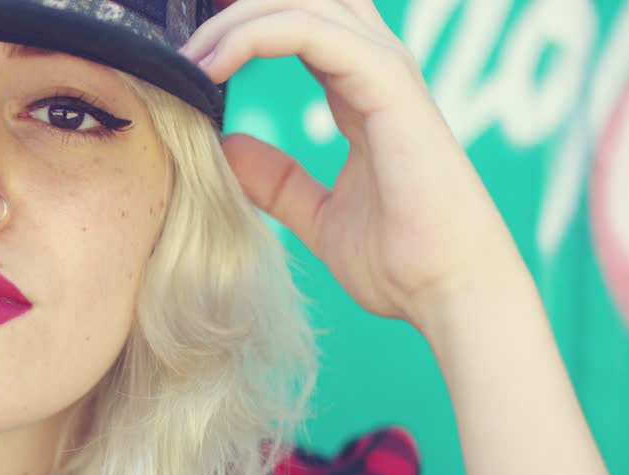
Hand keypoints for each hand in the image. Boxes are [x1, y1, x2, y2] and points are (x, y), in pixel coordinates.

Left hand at [181, 0, 527, 330]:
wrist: (448, 293)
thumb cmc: (401, 261)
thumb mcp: (318, 215)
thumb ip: (277, 180)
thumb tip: (228, 149)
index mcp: (363, 91)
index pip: (301, 23)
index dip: (246, 20)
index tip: (190, 48)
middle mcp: (377, 70)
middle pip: (303, 0)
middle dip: (237, 10)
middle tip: (180, 47)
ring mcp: (387, 74)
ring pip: (304, 4)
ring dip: (236, 21)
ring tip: (188, 60)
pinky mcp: (389, 88)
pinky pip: (314, 34)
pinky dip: (256, 37)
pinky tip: (213, 67)